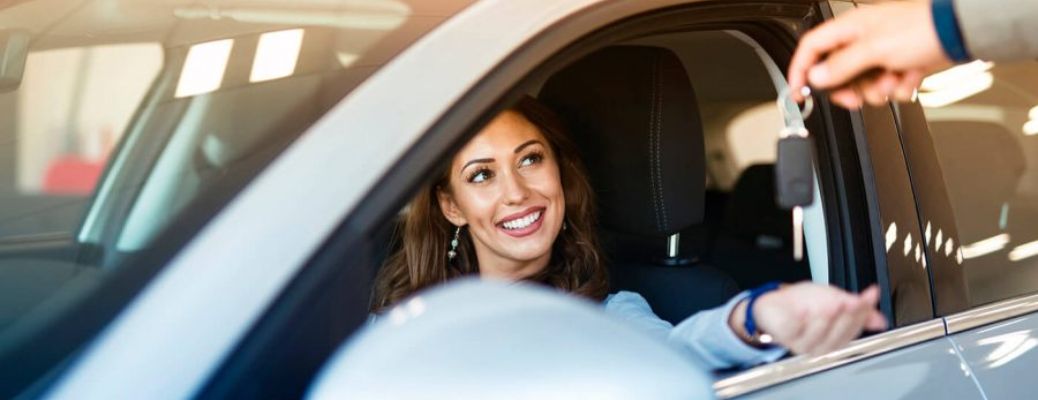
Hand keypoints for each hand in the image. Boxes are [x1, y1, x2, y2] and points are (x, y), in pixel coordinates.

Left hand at [731, 283, 887, 355]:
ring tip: (832, 304)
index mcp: (835, 338)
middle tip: (852, 301)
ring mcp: (801, 342)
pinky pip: (792, 330)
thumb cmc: (805, 304)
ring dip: (825, 320)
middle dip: (847, 318)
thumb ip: (856, 308)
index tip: (869, 295)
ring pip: (817, 338)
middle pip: (838, 337)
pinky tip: (804, 310)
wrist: (775, 304)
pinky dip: (798, 320)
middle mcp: (820, 345)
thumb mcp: (834, 300)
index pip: (854, 329)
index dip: (864, 313)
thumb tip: (881, 319)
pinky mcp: (783, 335)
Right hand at [787, 1, 953, 107]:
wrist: (959, 33)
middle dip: (848, 89)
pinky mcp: (898, 65)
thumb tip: (817, 77)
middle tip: (856, 96)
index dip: (800, 70)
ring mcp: (881, 53)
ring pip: (862, 83)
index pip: (811, 48)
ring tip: (894, 80)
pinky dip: (898, 86)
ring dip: (878, 89)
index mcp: (849, 29)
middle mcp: (862, 40)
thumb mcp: (874, 49)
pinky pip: (886, 86)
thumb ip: (841, 65)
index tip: (798, 91)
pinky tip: (909, 76)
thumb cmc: (921, 29)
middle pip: (836, 73)